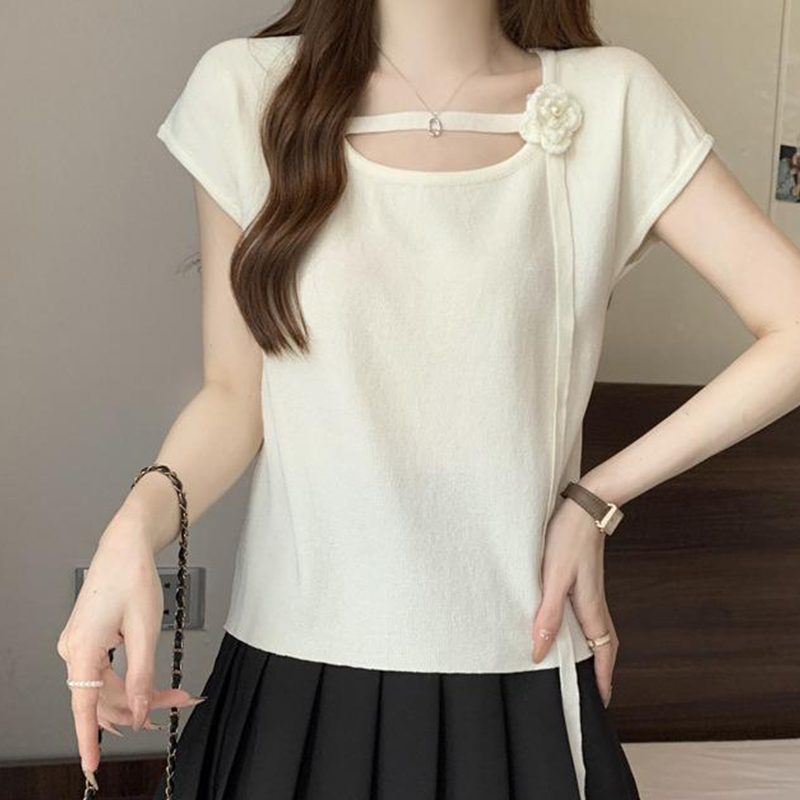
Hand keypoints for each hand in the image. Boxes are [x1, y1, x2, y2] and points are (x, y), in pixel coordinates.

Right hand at [56, 514, 203, 790]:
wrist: (125, 546)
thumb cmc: (133, 578)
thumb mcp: (144, 631)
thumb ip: (141, 676)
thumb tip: (139, 712)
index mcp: (81, 649)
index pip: (84, 707)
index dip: (89, 739)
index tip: (92, 767)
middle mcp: (72, 649)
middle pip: (105, 695)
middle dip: (140, 706)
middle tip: (178, 704)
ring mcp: (78, 644)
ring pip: (108, 684)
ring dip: (139, 693)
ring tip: (174, 694)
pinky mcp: (87, 638)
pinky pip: (106, 670)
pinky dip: (130, 678)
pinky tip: (151, 684)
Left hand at [531, 495, 619, 707]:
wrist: (583, 506)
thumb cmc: (568, 538)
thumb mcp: (553, 578)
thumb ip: (548, 615)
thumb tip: (541, 652)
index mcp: (591, 608)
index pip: (603, 653)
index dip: (602, 679)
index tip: (601, 702)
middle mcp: (594, 603)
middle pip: (602, 645)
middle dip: (599, 670)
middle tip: (590, 692)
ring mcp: (590, 591)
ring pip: (594, 629)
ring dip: (590, 650)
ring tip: (578, 667)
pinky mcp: (582, 580)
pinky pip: (585, 613)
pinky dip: (580, 629)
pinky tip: (565, 626)